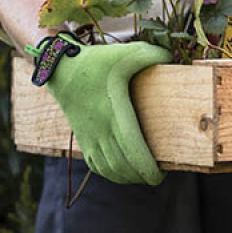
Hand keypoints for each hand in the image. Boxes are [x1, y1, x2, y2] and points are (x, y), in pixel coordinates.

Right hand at [33, 35, 170, 184]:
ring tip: (142, 176)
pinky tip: (122, 172)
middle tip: (157, 175)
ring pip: (109, 170)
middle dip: (142, 177)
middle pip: (124, 167)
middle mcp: (101, 131)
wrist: (61, 70)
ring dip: (127, 178)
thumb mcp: (125, 54)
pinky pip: (96, 166)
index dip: (148, 170)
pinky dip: (111, 174)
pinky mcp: (83, 139)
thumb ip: (151, 54)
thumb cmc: (96, 62)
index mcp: (115, 115)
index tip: (161, 174)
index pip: (134, 154)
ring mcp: (90, 137)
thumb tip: (170, 56)